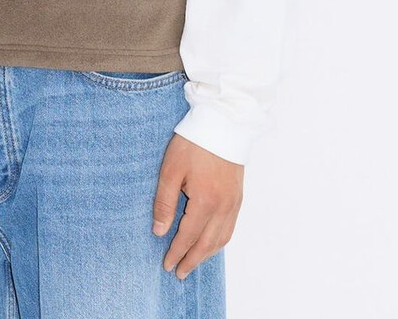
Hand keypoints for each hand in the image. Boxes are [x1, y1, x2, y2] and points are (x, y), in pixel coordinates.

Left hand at [151, 133, 243, 277]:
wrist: (222, 123)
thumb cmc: (193, 143)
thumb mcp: (171, 170)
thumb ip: (164, 202)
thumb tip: (159, 231)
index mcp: (205, 202)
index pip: (188, 236)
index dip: (176, 252)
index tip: (167, 265)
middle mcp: (223, 207)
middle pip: (206, 244)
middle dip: (191, 260)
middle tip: (179, 273)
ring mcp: (233, 203)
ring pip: (221, 239)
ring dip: (206, 255)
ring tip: (193, 262)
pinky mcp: (238, 196)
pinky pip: (230, 228)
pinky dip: (219, 242)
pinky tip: (211, 243)